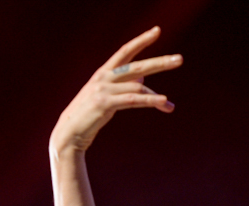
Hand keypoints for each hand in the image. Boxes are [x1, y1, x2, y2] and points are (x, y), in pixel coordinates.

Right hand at [50, 27, 182, 153]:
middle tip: (180, 59)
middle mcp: (104, 76)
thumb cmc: (89, 116)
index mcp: (104, 72)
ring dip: (157, 98)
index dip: (141, 40)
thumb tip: (143, 77)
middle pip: (137, 66)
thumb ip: (124, 86)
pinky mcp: (105, 103)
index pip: (125, 51)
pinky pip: (133, 100)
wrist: (69, 132)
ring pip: (138, 86)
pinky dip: (149, 100)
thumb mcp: (107, 97)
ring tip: (170, 106)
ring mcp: (103, 89)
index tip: (157, 30)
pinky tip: (163, 101)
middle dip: (160, 62)